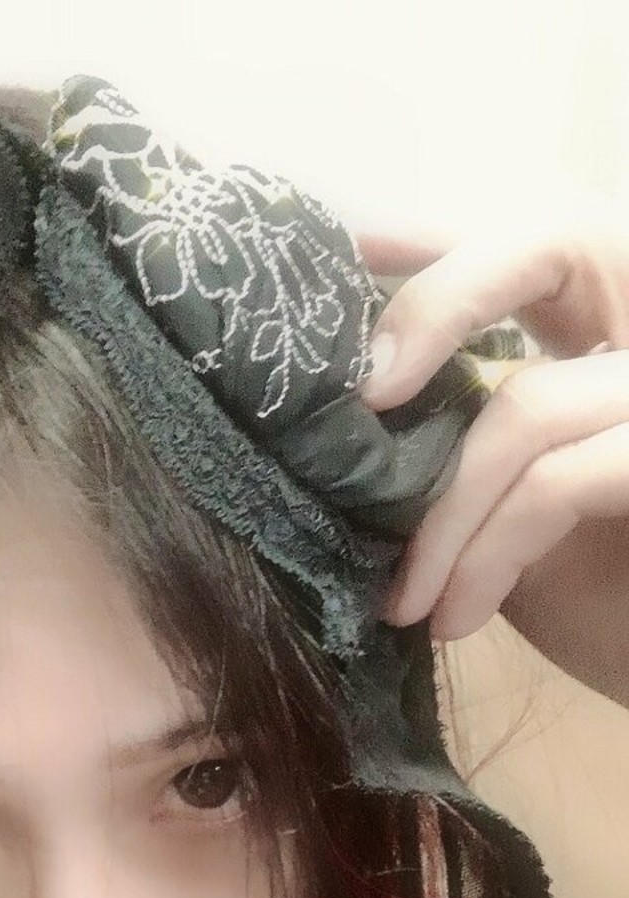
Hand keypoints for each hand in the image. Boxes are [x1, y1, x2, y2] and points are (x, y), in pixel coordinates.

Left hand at [357, 231, 628, 676]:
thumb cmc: (608, 607)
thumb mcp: (510, 515)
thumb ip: (459, 443)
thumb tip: (352, 406)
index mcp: (617, 333)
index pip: (529, 246)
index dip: (440, 231)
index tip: (347, 242)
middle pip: (556, 243)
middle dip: (441, 301)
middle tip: (363, 389)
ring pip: (528, 402)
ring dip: (444, 514)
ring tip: (405, 598)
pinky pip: (556, 480)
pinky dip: (487, 552)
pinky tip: (454, 616)